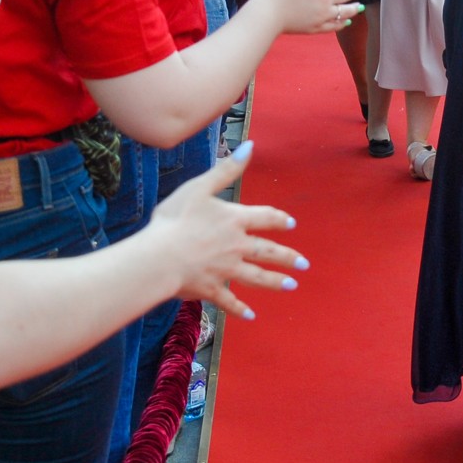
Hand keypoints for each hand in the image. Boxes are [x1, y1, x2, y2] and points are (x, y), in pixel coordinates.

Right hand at [148, 142, 307, 320]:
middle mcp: (236, 246)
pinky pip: (230, 302)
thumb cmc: (175, 219)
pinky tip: (251, 316)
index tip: (290, 224)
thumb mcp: (200, 187)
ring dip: (275, 282)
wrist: (159, 257)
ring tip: (291, 286)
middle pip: (267, 251)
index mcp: (234, 220)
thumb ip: (226, 169)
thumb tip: (250, 147)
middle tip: (303, 264)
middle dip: (287, 258)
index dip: (278, 220)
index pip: (264, 218)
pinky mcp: (212, 289)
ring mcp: (226, 270)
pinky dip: (240, 309)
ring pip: (256, 278)